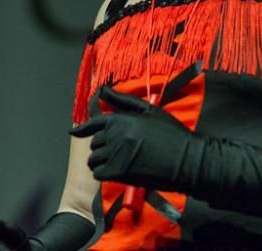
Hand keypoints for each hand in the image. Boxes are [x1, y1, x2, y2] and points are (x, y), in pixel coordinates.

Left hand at [69, 86, 199, 190]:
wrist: (186, 159)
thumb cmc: (171, 133)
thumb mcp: (149, 111)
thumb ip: (123, 101)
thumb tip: (103, 89)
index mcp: (121, 119)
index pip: (93, 122)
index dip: (83, 128)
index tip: (75, 132)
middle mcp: (115, 135)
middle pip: (94, 142)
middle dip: (101, 146)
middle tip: (117, 149)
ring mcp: (115, 154)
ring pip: (94, 159)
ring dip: (101, 161)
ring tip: (116, 161)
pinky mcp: (119, 172)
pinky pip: (99, 173)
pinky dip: (104, 173)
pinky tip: (116, 171)